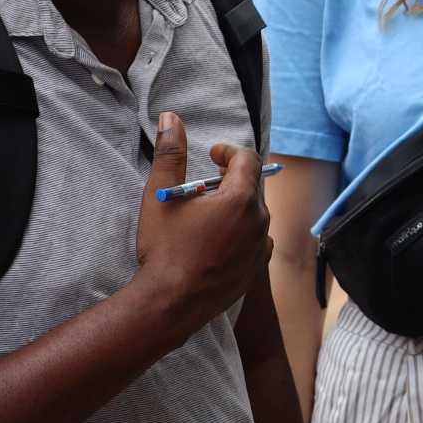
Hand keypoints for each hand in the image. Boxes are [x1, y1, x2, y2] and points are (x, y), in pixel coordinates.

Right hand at [133, 111, 271, 336]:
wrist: (171, 303)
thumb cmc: (165, 249)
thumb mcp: (162, 196)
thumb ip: (170, 154)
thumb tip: (171, 118)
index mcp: (240, 199)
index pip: (247, 160)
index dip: (228, 152)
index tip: (211, 156)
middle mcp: (258, 221)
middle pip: (252, 186)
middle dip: (231, 179)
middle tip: (206, 184)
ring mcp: (260, 247)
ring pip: (255, 214)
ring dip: (236, 206)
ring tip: (208, 213)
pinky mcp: (256, 268)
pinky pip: (256, 240)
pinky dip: (242, 232)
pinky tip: (218, 240)